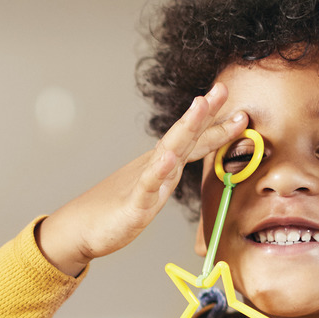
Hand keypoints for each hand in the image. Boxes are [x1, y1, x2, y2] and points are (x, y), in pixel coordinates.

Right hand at [37, 84, 246, 275]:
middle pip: (184, 137)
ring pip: (168, 153)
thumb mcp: (150, 189)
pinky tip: (167, 158)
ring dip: (186, 128)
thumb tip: (182, 158)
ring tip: (200, 107)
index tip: (238, 108)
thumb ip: (167, 172)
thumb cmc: (114, 210)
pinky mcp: (133, 205)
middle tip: (222, 89)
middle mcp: (155, 168)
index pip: (194, 141)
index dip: (216, 124)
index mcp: (162, 166)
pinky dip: (158, 171)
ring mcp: (143, 184)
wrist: (80, 229)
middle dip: (205, 114)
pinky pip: (147, 186)